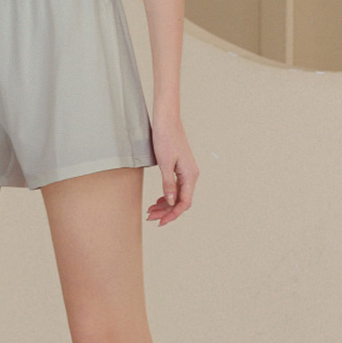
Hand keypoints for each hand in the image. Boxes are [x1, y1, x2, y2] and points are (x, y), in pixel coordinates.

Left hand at [146, 111, 198, 225]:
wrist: (167, 120)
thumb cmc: (166, 137)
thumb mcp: (165, 163)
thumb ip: (168, 183)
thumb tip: (170, 201)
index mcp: (190, 175)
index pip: (184, 203)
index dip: (172, 214)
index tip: (160, 222)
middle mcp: (191, 175)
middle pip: (181, 201)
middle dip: (166, 211)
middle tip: (150, 217)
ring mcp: (186, 171)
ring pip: (177, 194)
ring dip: (165, 204)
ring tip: (151, 211)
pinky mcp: (180, 167)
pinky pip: (175, 186)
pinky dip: (166, 195)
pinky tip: (157, 200)